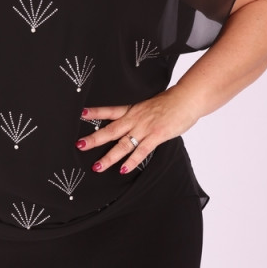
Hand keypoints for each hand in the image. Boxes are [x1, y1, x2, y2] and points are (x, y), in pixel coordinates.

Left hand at [77, 86, 200, 172]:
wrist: (187, 98)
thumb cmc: (171, 102)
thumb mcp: (150, 105)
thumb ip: (140, 115)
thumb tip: (133, 123)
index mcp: (133, 110)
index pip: (110, 110)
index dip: (95, 112)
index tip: (81, 114)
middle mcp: (135, 118)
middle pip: (110, 130)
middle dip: (94, 139)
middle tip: (79, 146)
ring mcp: (145, 128)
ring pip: (123, 144)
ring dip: (109, 157)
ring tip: (97, 167)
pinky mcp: (157, 135)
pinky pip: (142, 150)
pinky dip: (132, 161)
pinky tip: (123, 169)